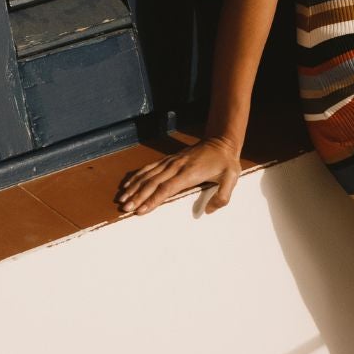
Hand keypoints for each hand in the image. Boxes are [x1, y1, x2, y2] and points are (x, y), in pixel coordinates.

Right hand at [117, 137, 242, 216]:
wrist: (221, 142)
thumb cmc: (226, 163)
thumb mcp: (231, 179)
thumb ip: (222, 197)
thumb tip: (208, 211)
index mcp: (189, 173)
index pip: (167, 188)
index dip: (153, 200)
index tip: (141, 210)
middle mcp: (176, 167)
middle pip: (153, 183)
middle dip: (138, 196)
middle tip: (125, 208)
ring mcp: (170, 162)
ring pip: (148, 175)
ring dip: (134, 187)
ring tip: (122, 199)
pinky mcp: (168, 160)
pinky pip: (149, 168)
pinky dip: (137, 176)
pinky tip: (128, 184)